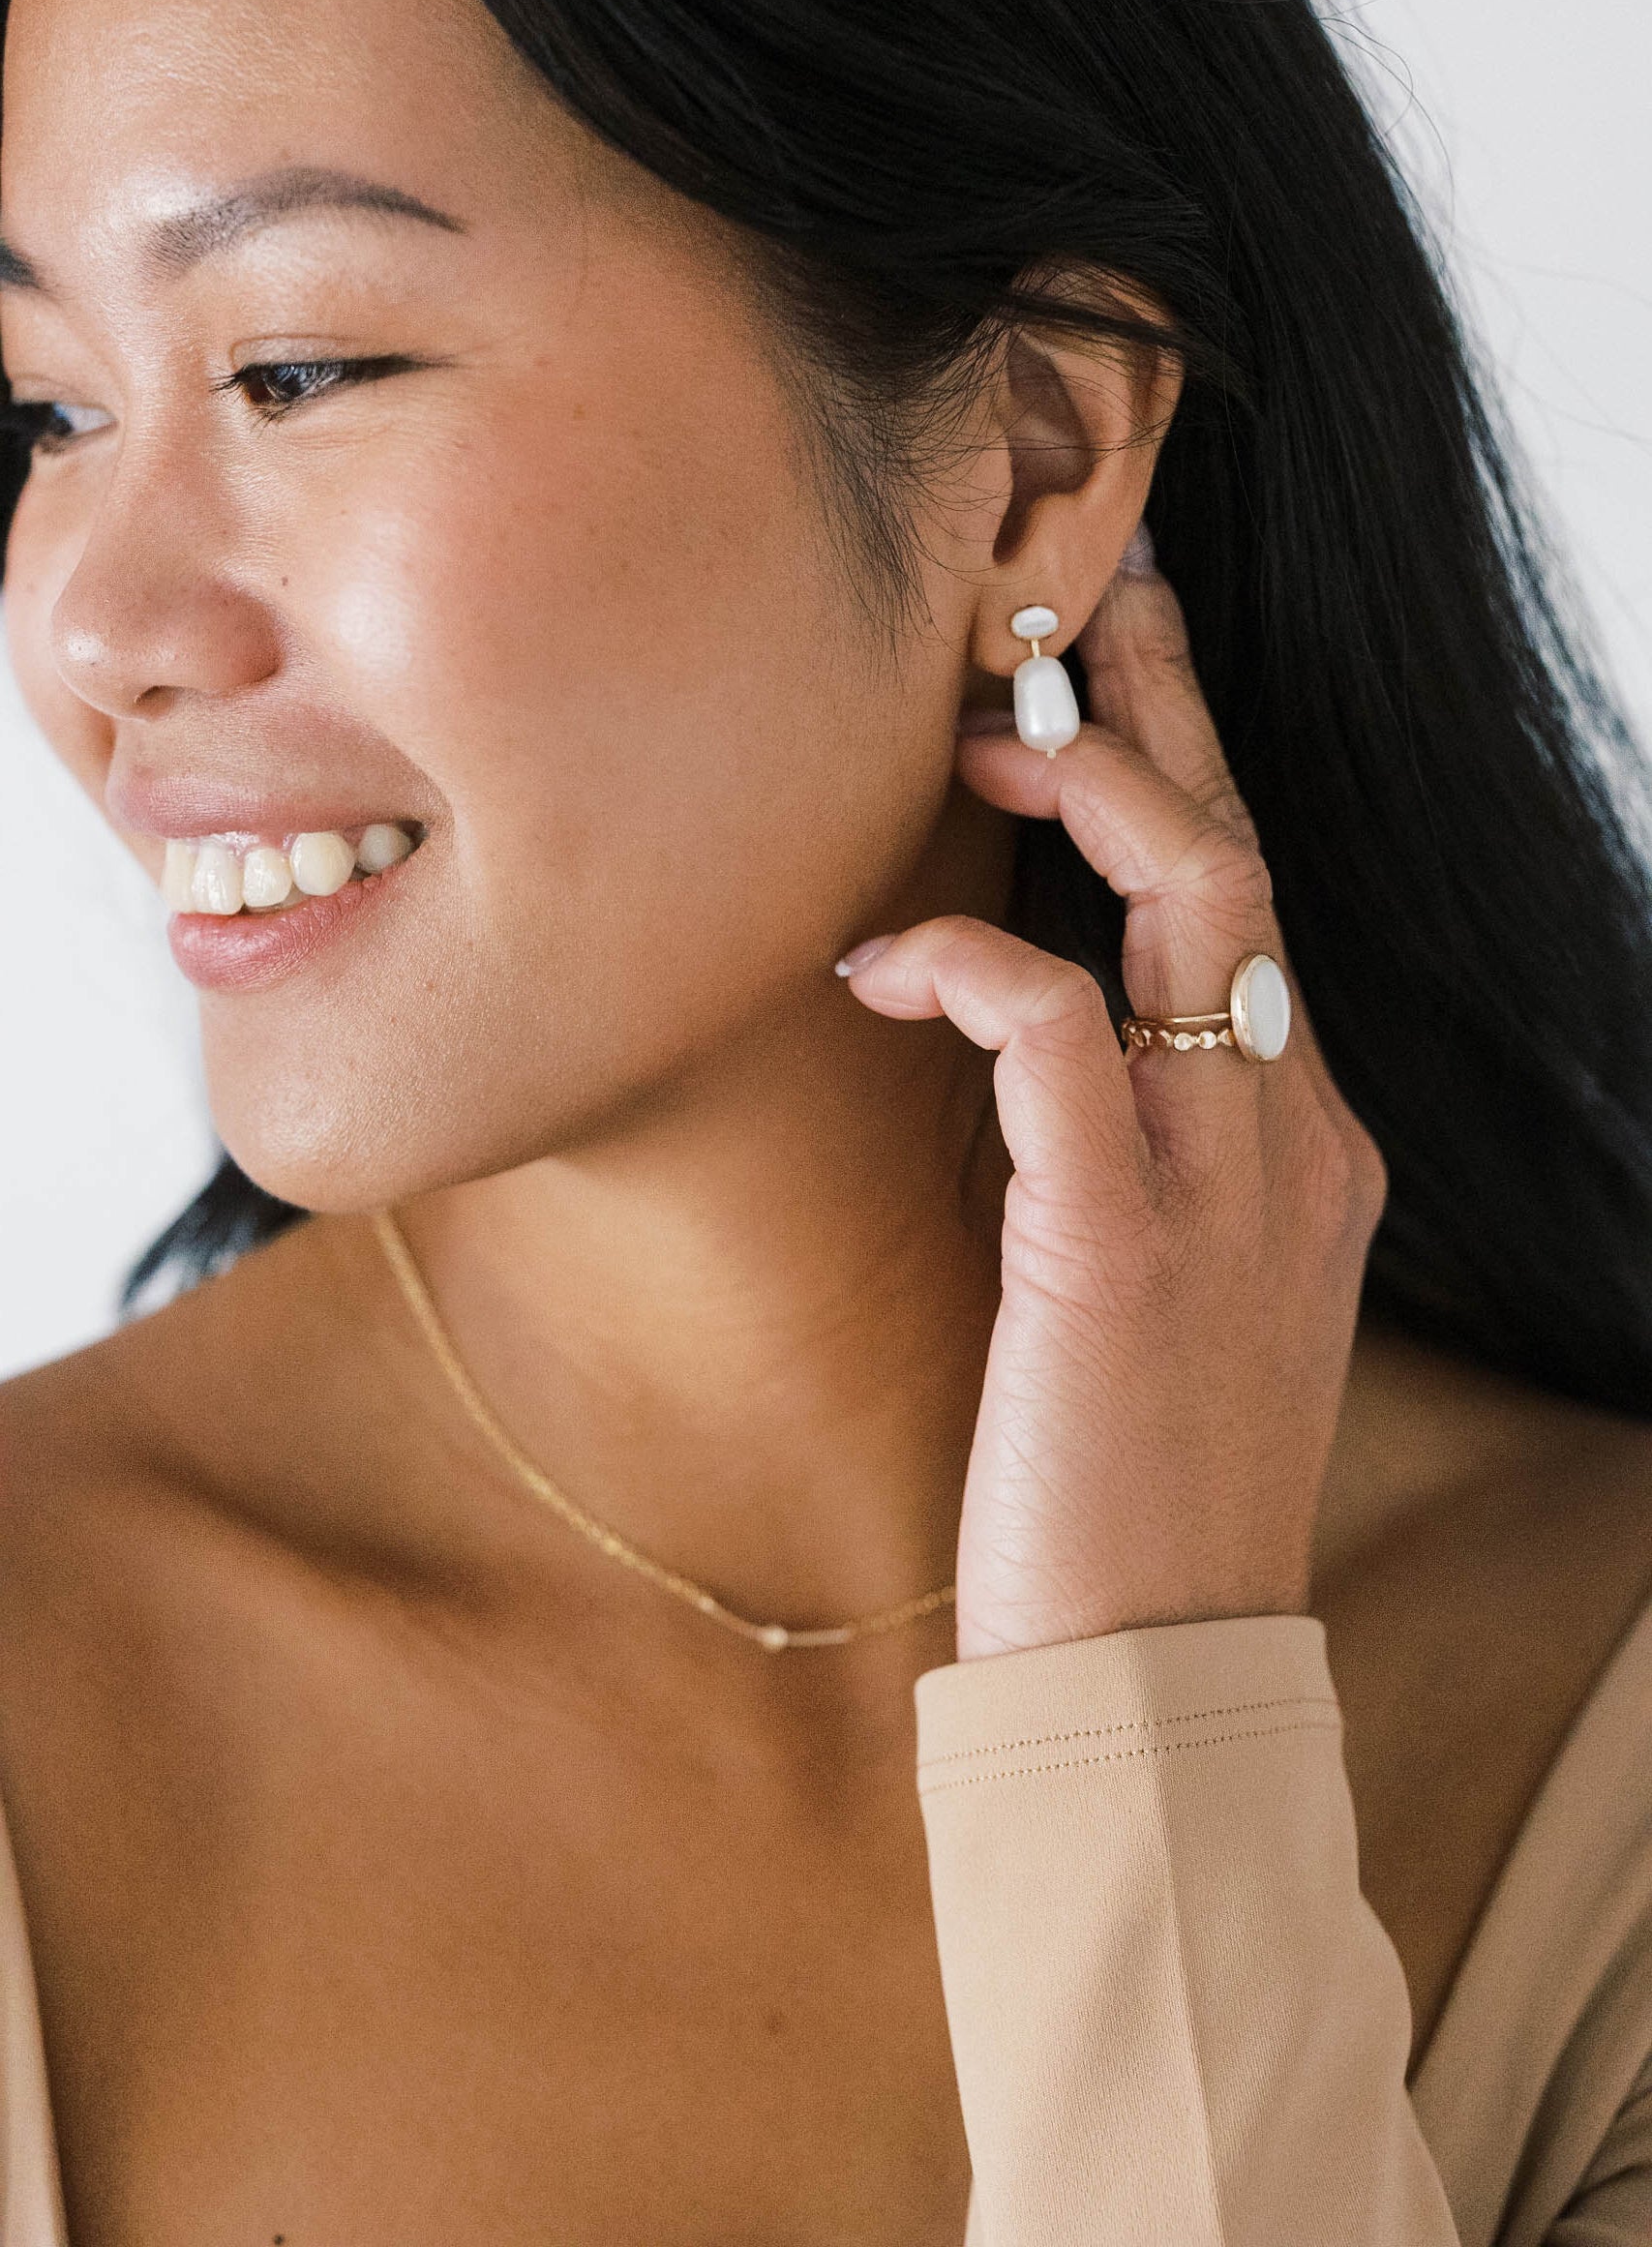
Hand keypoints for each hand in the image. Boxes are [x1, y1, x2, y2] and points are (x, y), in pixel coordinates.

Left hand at [838, 548, 1388, 1660]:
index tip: (1125, 671)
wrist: (1159, 1660)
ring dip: (1088, 790)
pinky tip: (882, 957)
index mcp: (1302, 1146)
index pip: (1251, 915)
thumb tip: (1036, 1057)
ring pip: (1192, 905)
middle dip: (1165, 714)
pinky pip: (1056, 1036)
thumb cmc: (1128, 1480)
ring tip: (984, 739)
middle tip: (1081, 605)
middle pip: (1241, 865)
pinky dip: (970, 965)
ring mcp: (1223, 1185)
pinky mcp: (1120, 1243)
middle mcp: (1289, 1138)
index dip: (1190, 776)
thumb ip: (1132, 1164)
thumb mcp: (1163, 1294)